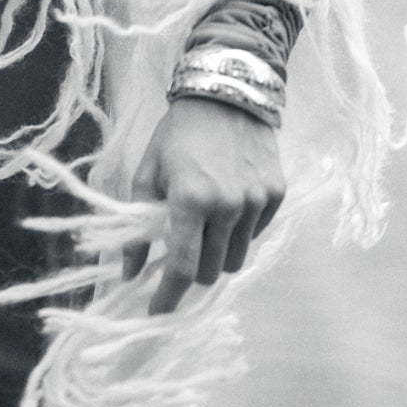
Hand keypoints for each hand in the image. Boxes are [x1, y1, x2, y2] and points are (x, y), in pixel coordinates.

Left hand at [121, 96, 285, 315]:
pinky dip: (239, 232)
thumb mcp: (147, 173)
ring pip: (236, 258)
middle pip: (212, 270)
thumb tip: (130, 272)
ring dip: (217, 253)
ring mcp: (256, 201)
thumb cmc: (177, 134)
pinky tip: (228, 205)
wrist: (226, 94)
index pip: (182, 267)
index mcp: (190, 199)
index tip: (156, 313)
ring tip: (205, 226)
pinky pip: (256, 234)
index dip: (168, 296)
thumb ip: (137, 225)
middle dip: (192, 272)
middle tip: (180, 256)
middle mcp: (228, 206)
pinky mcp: (276, 195)